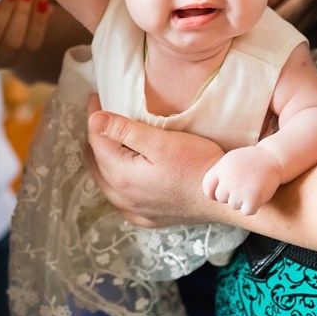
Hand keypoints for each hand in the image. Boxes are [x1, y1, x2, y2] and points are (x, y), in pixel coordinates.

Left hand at [85, 95, 224, 227]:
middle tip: (99, 116)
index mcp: (122, 175)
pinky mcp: (148, 218)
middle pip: (97, 162)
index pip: (97, 140)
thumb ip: (125, 131)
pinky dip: (115, 182)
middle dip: (95, 137)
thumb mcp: (161, 142)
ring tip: (107, 140)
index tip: (95, 97)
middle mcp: (123, 197)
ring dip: (102, 160)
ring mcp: (135, 211)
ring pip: (106, 182)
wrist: (223, 198)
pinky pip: (121, 199)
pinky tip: (124, 176)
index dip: (93, 116)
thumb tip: (94, 120)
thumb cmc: (196, 164)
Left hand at [201, 145, 282, 215]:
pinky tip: (258, 195)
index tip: (221, 192)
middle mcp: (228, 180)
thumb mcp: (231, 160)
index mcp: (221, 168)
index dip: (213, 192)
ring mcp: (239, 191)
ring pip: (234, 205)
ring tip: (252, 187)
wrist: (274, 158)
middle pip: (221, 198)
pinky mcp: (252, 200)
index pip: (207, 187)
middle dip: (230, 195)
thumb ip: (220, 175)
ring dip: (242, 200)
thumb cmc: (252, 160)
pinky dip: (252, 206)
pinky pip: (246, 211)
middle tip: (243, 186)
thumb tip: (211, 196)